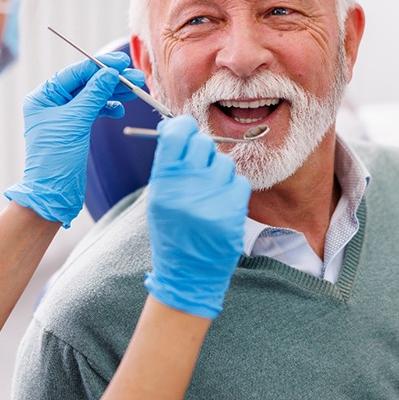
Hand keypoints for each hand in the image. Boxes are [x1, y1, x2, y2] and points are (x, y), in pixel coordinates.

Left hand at [5, 53, 144, 226]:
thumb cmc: (56, 157)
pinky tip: (119, 109)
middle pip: (86, 83)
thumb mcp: (76, 121)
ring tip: (135, 90)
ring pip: (92, 96)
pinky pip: (94, 110)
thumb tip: (110, 72)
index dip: (99, 66)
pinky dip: (108, 108)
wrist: (54, 192)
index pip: (75, 73)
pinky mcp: (75, 128)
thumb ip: (94, 94)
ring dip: (114, 93)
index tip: (121, 62)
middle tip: (135, 77)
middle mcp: (51, 102)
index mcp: (43, 96)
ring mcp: (63, 115)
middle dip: (111, 80)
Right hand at [144, 115, 250, 318]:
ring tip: (209, 192)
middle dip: (201, 150)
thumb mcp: (158, 197)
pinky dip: (232, 189)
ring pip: (224, 161)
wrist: (187, 273)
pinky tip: (221, 204)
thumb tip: (175, 126)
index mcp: (163, 182)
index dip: (182, 126)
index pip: (176, 134)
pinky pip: (239, 181)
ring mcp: (212, 200)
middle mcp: (186, 188)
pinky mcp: (233, 212)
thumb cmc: (171, 230)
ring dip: (218, 171)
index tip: (186, 128)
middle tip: (198, 165)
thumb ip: (167, 163)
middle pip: (202, 143)